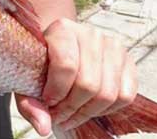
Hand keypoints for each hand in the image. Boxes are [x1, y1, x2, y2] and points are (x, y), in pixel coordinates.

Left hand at [15, 18, 137, 134]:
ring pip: (108, 93)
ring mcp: (113, 46)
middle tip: (58, 115)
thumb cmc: (41, 62)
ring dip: (87, 112)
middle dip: (71, 108)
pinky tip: (89, 108)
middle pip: (89, 84)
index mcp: (63, 29)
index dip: (57, 91)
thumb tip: (43, 127)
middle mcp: (91, 34)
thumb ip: (29, 103)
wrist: (59, 46)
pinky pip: (125, 96)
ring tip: (71, 115)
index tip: (48, 102)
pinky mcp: (128, 61)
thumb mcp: (27, 79)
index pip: (66, 65)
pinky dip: (106, 110)